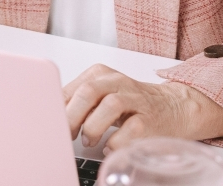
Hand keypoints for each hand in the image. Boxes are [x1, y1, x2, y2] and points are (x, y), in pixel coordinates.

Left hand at [64, 64, 222, 150]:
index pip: (72, 87)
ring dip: (94, 126)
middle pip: (89, 91)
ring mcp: (136, 100)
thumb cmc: (131, 103)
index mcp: (101, 74)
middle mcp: (118, 82)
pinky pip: (132, 130)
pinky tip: (109, 148)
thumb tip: (50, 116)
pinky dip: (116, 142)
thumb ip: (77, 102)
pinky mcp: (150, 119)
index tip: (49, 124)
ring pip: (110, 105)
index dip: (58, 108)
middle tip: (65, 134)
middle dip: (72, 116)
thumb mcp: (101, 95)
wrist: (173, 106)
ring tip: (89, 140)